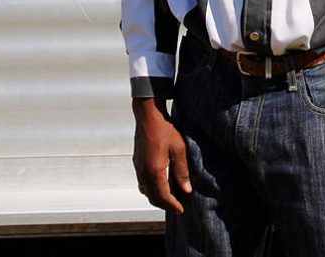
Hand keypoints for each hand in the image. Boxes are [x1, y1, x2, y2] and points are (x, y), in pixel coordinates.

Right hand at [132, 97, 191, 214]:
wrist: (148, 115)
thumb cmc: (165, 129)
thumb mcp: (179, 149)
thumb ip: (182, 171)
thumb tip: (186, 189)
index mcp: (154, 171)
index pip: (163, 196)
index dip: (172, 205)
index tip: (181, 210)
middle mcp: (143, 172)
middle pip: (152, 196)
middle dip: (164, 205)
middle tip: (176, 208)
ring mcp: (138, 166)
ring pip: (146, 190)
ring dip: (156, 198)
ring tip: (168, 199)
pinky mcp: (137, 161)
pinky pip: (142, 182)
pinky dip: (150, 189)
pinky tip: (158, 185)